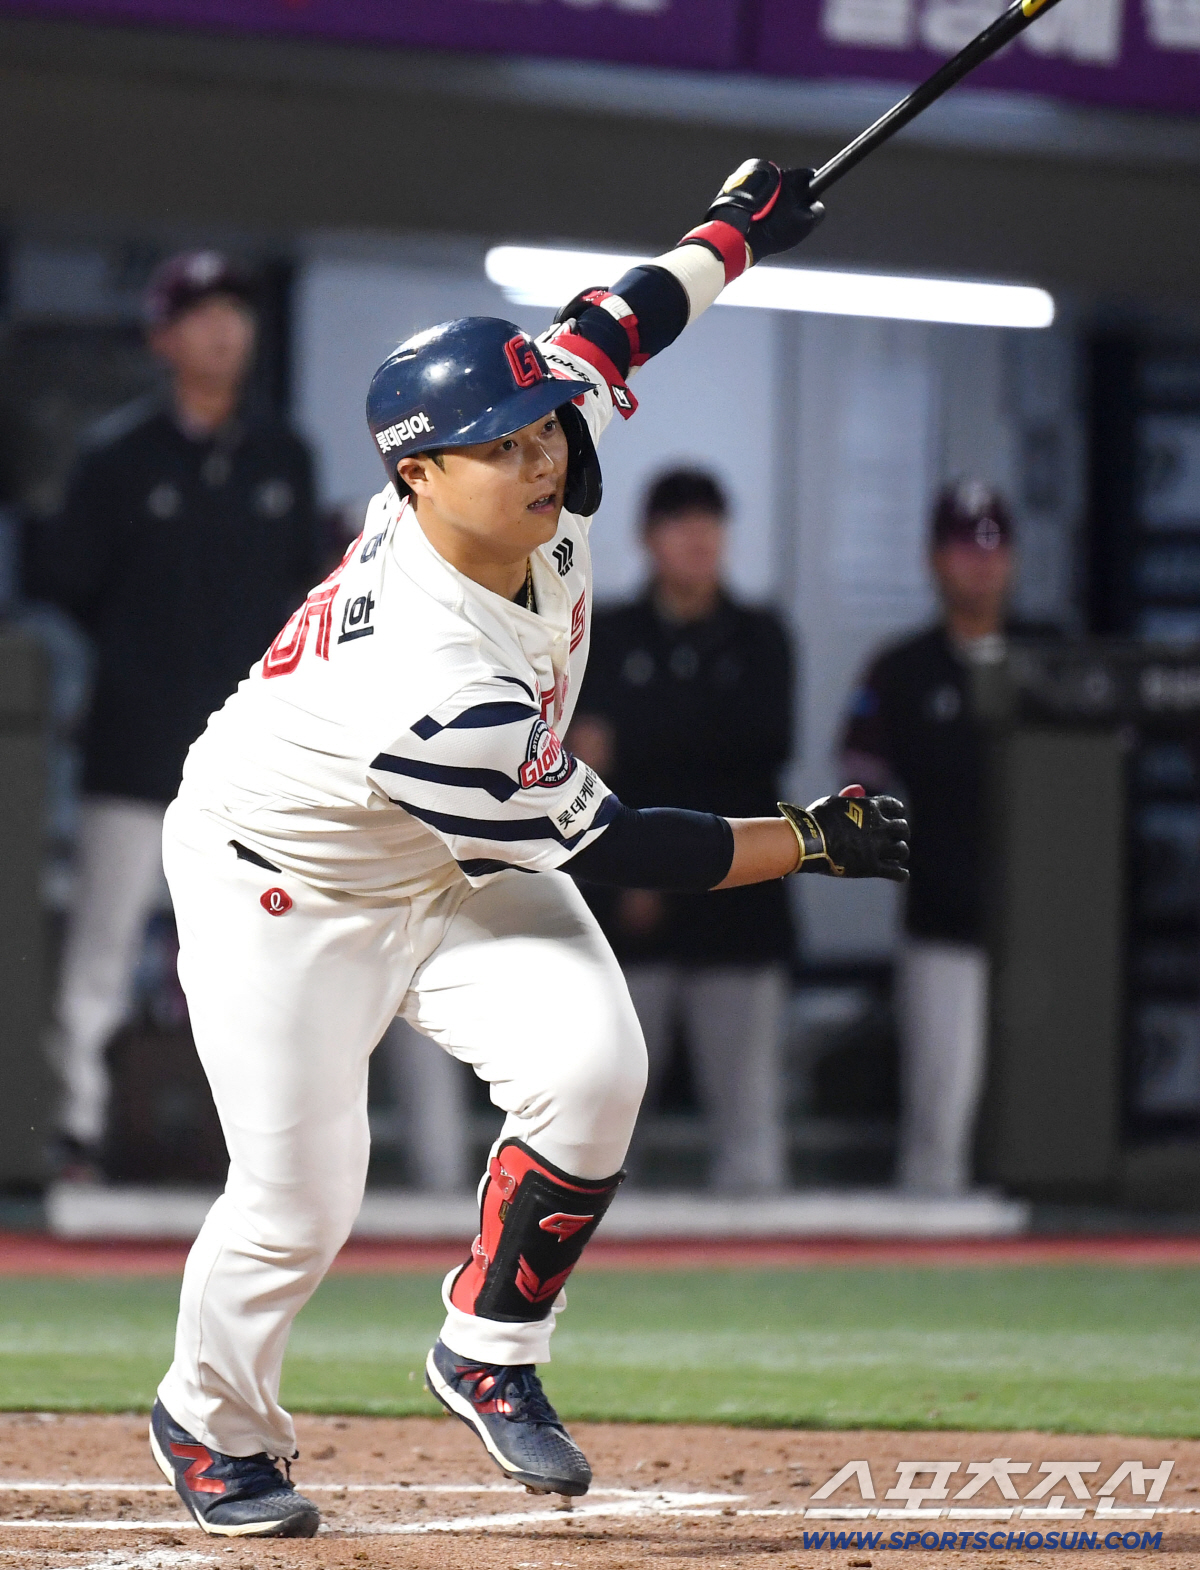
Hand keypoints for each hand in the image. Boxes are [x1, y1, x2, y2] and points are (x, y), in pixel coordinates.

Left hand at [705, 160, 824, 263]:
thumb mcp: (803, 225)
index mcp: (789, 176)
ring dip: (771, 200)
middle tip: (787, 218)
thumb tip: (817, 206)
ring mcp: (750, 175)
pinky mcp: (734, 184)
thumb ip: (817, 212)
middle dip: (790, 196)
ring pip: (769, 188)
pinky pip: (751, 193)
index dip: (813, 188)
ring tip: (766, 221)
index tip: (811, 199)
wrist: (734, 234)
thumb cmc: (770, 229)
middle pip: (787, 181)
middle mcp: (770, 170)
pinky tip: (753, 219)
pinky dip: (755, 203)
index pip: (808, 175)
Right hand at [779, 785, 908, 882]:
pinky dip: (900, 874)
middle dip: (901, 832)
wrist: (809, 840)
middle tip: (898, 837)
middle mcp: (879, 826)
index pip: (896, 807)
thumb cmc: (817, 819)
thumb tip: (860, 790)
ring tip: (898, 855)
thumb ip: (849, 797)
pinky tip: (902, 874)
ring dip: (900, 852)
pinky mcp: (871, 867)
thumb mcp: (833, 802)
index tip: (897, 816)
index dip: (898, 812)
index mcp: (871, 807)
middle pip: (902, 828)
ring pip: (901, 850)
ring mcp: (877, 847)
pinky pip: (894, 872)